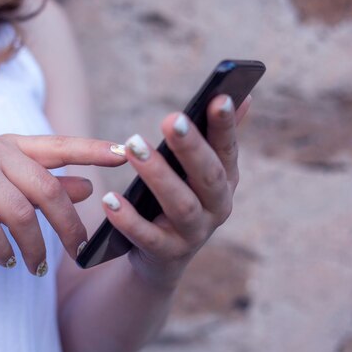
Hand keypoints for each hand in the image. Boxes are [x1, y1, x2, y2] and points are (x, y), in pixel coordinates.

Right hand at [0, 134, 125, 275]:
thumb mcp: (4, 185)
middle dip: (68, 226)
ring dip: (34, 248)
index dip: (93, 149)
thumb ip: (45, 184)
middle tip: (78, 252)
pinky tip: (7, 261)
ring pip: (21, 214)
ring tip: (37, 268)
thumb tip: (88, 189)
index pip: (60, 145)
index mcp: (9, 144)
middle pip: (47, 190)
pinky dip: (3, 251)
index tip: (125, 154)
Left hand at [100, 95, 250, 287]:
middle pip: (208, 176)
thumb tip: (242, 96)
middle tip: (170, 119)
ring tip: (133, 148)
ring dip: (158, 176)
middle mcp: (217, 207)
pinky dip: (128, 220)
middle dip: (191, 148)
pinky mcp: (166, 253)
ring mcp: (193, 233)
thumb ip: (216, 136)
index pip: (227, 149)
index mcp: (225, 180)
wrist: (162, 255)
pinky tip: (110, 199)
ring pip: (181, 205)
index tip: (219, 97)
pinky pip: (147, 237)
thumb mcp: (199, 171)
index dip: (225, 126)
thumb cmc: (180, 197)